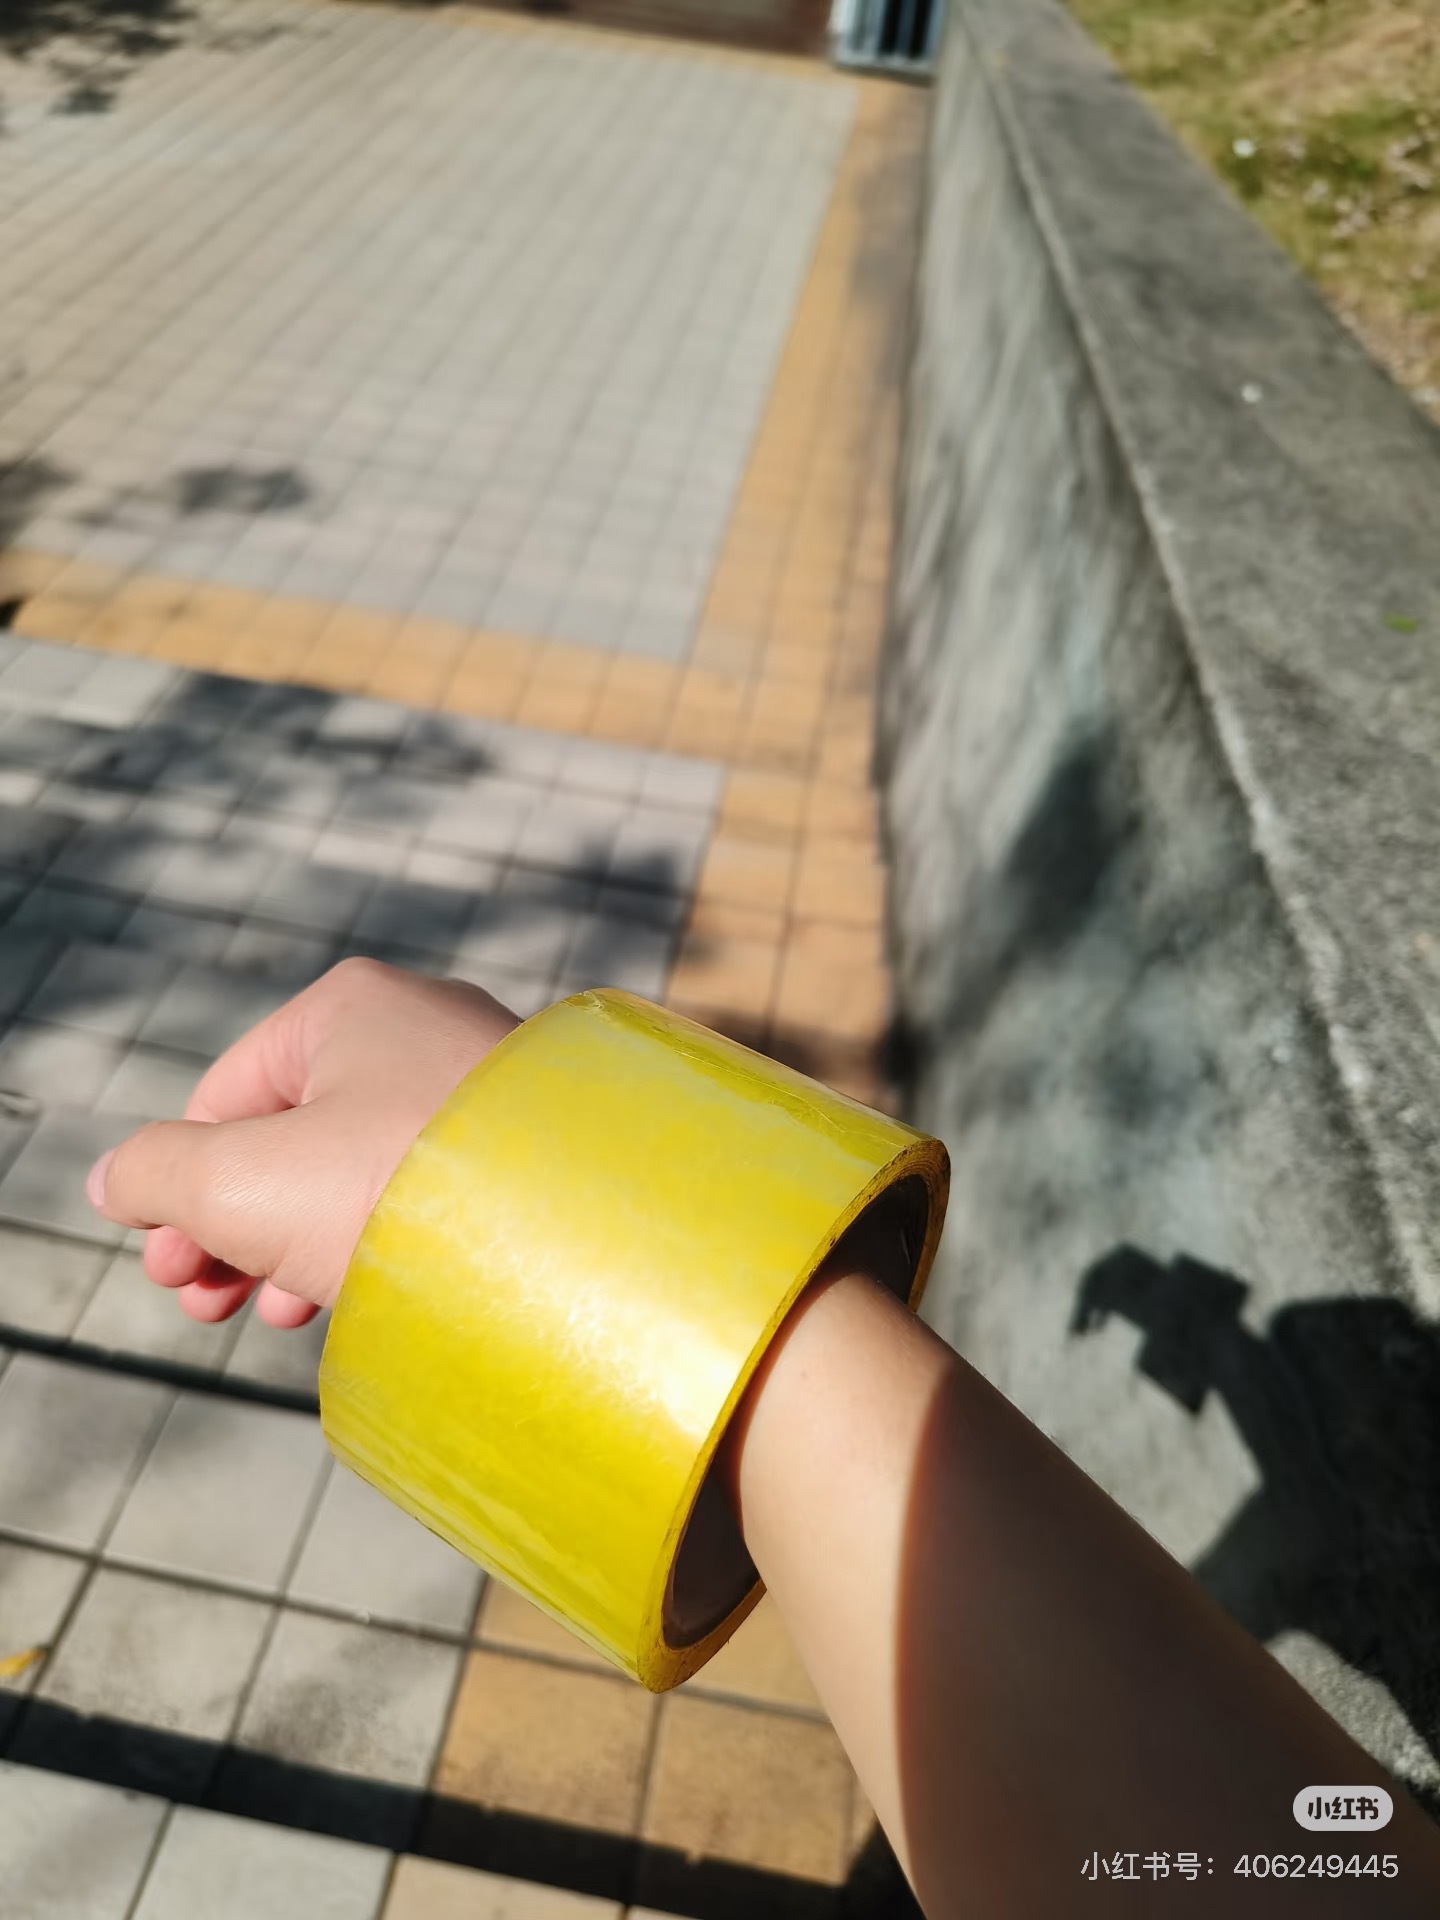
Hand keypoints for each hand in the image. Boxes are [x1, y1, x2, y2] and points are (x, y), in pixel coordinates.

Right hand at [86, 959, 517, 1329]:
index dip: (181, 1188)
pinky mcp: (535, 1146)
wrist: (572, 1233)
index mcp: (351, 1007)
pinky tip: (360, 1298)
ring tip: (277, 1312)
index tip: (170, 1273)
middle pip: (295, 1134)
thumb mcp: (241, 1183)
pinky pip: (434, 1189)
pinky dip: (384, 1238)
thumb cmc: (397, 1189)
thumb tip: (119, 1179)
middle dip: (237, 1225)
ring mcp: (489, 1087)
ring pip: (362, 1167)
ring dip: (301, 1243)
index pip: (227, 1096)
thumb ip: (161, 1175)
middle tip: (206, 1304)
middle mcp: (427, 1027)